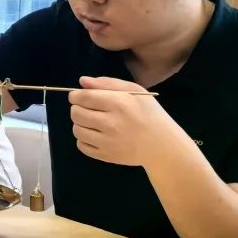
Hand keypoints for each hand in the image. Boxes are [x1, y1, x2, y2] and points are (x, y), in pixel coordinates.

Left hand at [68, 76, 182, 165]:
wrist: (162, 145)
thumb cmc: (148, 114)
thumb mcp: (134, 92)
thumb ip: (107, 83)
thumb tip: (82, 81)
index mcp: (119, 103)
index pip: (83, 97)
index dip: (75, 95)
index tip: (78, 96)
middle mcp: (111, 123)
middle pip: (76, 113)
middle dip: (78, 108)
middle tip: (88, 109)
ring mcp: (107, 142)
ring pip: (76, 130)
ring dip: (81, 124)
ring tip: (93, 122)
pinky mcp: (105, 156)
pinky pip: (81, 145)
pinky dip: (84, 139)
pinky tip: (96, 135)